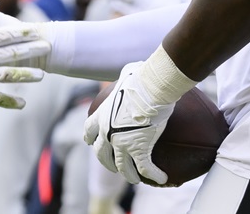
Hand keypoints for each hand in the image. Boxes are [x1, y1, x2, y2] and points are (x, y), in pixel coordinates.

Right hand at [0, 22, 50, 108]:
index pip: (4, 35)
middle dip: (31, 50)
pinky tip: (22, 103)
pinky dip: (9, 100)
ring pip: (7, 75)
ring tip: (41, 75)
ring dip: (26, 75)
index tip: (36, 31)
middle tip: (48, 48)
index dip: (22, 33)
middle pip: (11, 53)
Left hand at [83, 61, 173, 184]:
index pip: (88, 130)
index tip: (90, 143)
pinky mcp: (138, 150)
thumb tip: (134, 71)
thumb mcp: (127, 75)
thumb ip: (125, 78)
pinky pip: (145, 168)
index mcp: (101, 115)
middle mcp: (107, 132)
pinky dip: (153, 175)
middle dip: (106, 162)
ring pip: (121, 167)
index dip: (89, 138)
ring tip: (135, 178)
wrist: (150, 89)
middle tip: (113, 166)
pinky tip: (161, 178)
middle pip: (101, 154)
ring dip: (128, 174)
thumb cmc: (140, 79)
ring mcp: (121, 143)